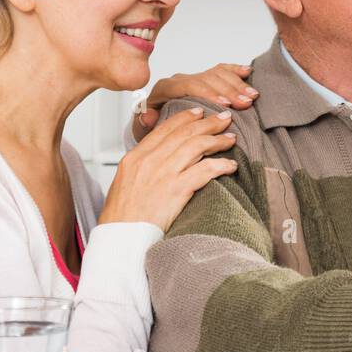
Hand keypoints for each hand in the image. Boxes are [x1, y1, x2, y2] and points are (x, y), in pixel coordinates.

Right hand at [100, 106, 237, 231]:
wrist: (120, 238)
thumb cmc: (123, 217)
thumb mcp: (125, 183)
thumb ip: (143, 166)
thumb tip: (160, 156)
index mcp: (135, 157)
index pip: (164, 129)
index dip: (185, 118)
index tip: (199, 112)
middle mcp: (149, 161)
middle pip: (184, 133)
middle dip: (207, 123)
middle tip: (224, 118)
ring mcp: (163, 175)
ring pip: (196, 146)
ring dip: (218, 140)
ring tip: (231, 139)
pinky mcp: (176, 191)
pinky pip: (204, 171)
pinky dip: (221, 165)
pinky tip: (231, 166)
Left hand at [133, 62, 257, 140]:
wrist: (153, 121)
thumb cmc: (153, 126)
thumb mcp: (144, 127)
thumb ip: (145, 121)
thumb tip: (147, 117)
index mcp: (166, 88)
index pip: (189, 86)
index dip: (208, 94)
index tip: (224, 104)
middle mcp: (181, 80)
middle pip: (208, 79)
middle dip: (229, 91)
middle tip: (245, 103)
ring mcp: (195, 78)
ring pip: (218, 74)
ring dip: (237, 85)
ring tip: (252, 97)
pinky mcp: (206, 80)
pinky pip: (222, 70)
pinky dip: (236, 70)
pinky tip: (248, 72)